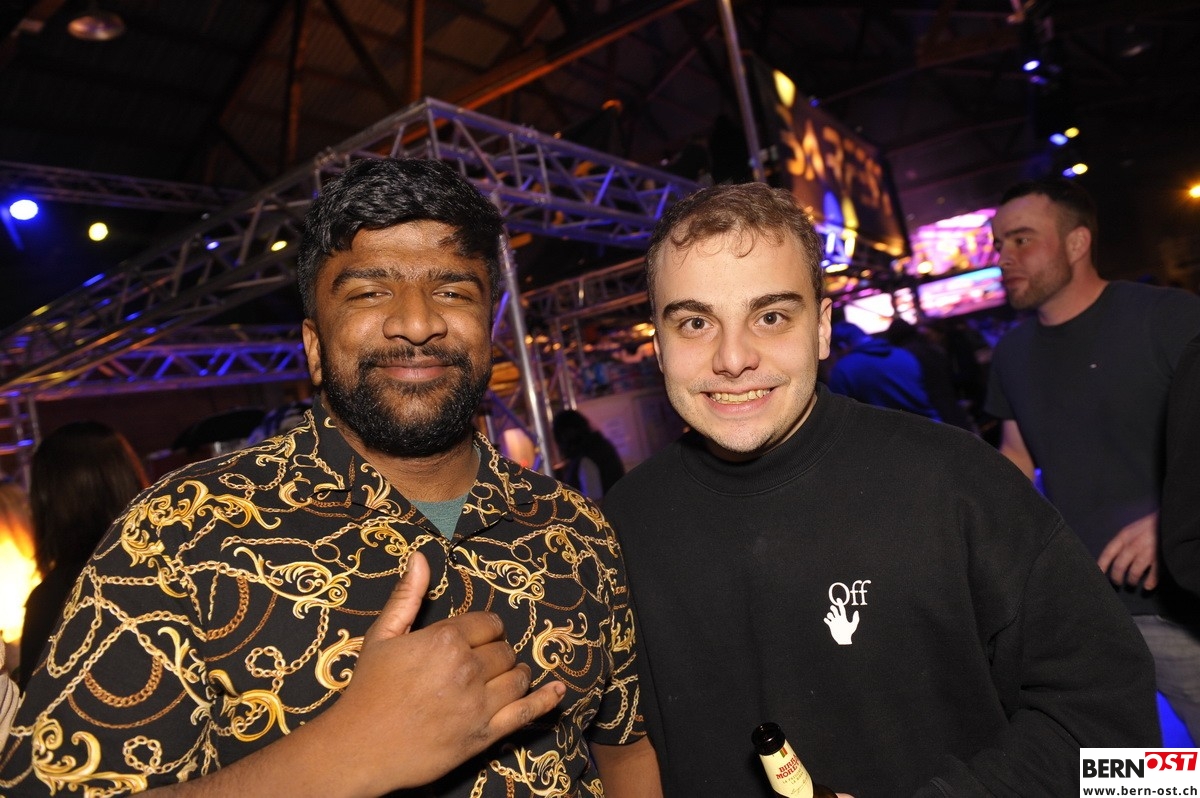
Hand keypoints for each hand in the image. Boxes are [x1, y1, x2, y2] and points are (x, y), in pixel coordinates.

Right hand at [318, 551, 565, 792]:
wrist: (358, 748)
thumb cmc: (367, 690)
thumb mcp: (382, 636)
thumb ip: (406, 596)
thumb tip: (420, 556)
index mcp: (445, 640)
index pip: (488, 624)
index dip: (484, 630)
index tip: (474, 638)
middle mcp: (467, 669)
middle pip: (504, 651)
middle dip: (496, 653)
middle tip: (478, 663)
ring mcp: (479, 704)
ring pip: (518, 678)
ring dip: (514, 674)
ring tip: (502, 677)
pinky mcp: (484, 735)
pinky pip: (526, 713)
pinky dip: (546, 701)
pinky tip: (559, 690)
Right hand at [823, 600, 858, 645]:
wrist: (844, 639)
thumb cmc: (849, 633)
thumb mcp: (853, 625)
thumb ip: (855, 618)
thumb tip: (856, 611)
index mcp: (843, 618)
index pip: (841, 609)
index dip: (840, 604)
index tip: (838, 599)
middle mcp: (838, 619)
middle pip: (835, 611)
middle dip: (833, 608)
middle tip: (832, 608)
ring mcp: (834, 622)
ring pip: (830, 615)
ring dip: (829, 614)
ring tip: (830, 617)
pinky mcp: (831, 626)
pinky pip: (827, 621)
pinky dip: (826, 619)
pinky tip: (827, 620)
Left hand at [1097, 512, 1158, 589]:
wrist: (1171, 517)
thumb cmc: (1150, 524)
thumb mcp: (1132, 528)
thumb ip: (1124, 540)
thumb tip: (1113, 556)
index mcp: (1124, 536)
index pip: (1108, 553)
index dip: (1101, 566)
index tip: (1098, 574)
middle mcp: (1134, 544)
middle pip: (1119, 566)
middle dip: (1116, 577)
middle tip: (1117, 582)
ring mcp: (1148, 552)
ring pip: (1134, 572)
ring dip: (1131, 580)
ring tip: (1131, 583)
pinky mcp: (1162, 557)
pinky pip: (1154, 574)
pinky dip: (1150, 582)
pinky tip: (1147, 586)